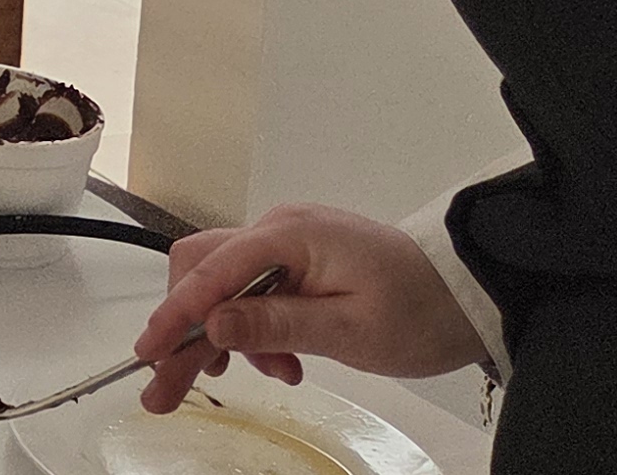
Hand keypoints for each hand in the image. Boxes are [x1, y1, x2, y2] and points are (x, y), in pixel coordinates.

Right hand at [131, 204, 489, 413]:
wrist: (468, 295)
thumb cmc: (422, 309)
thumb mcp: (351, 329)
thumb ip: (279, 324)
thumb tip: (214, 323)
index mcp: (290, 234)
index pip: (212, 270)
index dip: (175, 313)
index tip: (149, 352)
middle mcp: (279, 230)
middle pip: (204, 274)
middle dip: (183, 330)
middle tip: (168, 385)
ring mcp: (287, 246)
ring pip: (224, 288)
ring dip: (220, 335)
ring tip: (239, 379)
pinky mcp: (297, 265)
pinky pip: (253, 294)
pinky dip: (252, 331)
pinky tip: (278, 363)